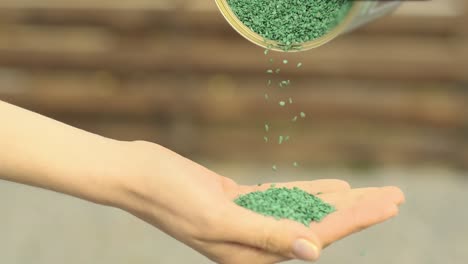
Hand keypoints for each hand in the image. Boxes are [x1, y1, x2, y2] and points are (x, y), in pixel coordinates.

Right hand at [113, 141, 404, 263]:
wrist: (140, 175)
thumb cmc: (170, 197)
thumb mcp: (218, 217)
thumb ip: (265, 233)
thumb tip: (312, 250)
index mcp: (251, 254)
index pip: (316, 236)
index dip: (356, 219)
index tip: (388, 203)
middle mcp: (255, 242)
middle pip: (318, 226)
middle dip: (358, 212)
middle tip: (396, 196)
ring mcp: (249, 220)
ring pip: (305, 211)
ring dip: (339, 201)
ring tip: (372, 192)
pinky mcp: (241, 201)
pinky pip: (283, 198)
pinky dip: (310, 193)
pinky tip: (333, 188)